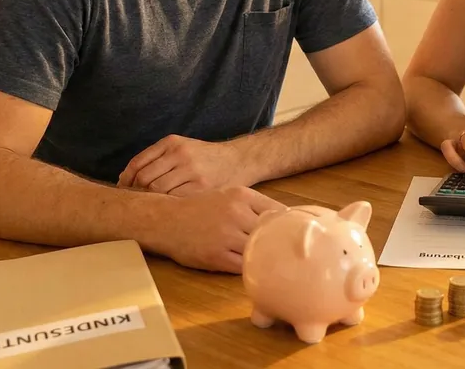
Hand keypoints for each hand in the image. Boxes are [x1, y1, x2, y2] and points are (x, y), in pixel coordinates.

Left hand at [118, 135, 244, 195]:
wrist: (239, 160)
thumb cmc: (206, 157)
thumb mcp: (182, 146)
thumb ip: (156, 157)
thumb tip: (126, 177)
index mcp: (172, 143)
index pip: (138, 163)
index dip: (126, 179)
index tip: (124, 189)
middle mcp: (180, 154)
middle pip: (145, 178)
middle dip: (137, 192)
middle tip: (136, 201)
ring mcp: (191, 171)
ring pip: (158, 190)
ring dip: (152, 199)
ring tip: (151, 206)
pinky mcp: (201, 187)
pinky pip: (175, 199)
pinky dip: (168, 204)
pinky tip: (169, 207)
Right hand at [145, 186, 284, 273]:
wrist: (166, 221)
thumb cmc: (200, 208)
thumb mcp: (228, 195)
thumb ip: (254, 205)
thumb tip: (285, 217)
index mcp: (241, 196)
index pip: (279, 210)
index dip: (291, 224)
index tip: (298, 233)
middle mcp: (236, 213)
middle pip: (272, 231)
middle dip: (283, 242)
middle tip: (293, 252)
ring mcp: (226, 236)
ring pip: (260, 250)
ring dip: (268, 257)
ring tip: (277, 263)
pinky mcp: (217, 257)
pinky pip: (244, 266)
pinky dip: (252, 268)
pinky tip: (256, 269)